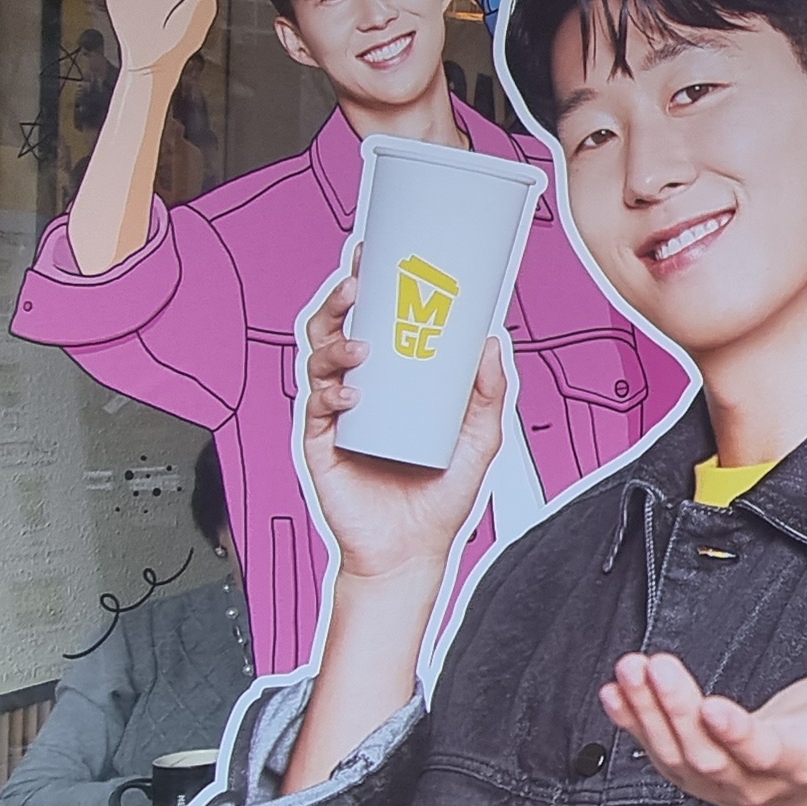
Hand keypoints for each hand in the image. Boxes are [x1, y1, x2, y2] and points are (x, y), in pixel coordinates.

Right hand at [296, 261, 508, 582]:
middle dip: (340, 300)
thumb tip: (490, 341)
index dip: (368, 288)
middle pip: (336, 330)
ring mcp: (338, 415)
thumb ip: (488, 392)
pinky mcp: (322, 445)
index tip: (375, 255)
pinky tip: (353, 393)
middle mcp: (361, 390)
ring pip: (319, 361)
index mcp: (393, 381)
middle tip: (357, 283)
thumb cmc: (440, 496)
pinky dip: (332, 393)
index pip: (374, 322)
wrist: (414, 551)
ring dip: (336, 343)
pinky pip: (316, 408)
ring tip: (362, 344)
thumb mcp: (480, 437)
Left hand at [600, 637, 806, 805]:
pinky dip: (630, 724)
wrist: (806, 797)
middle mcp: (751, 779)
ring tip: (630, 669)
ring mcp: (715, 780)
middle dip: (676, 711)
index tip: (713, 707)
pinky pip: (654, 752)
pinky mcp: (689, 771)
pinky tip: (612, 691)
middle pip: (707, 753)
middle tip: (653, 667)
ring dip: (647, 713)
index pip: (764, 753)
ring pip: (674, 754)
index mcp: (798, 762)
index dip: (737, 735)